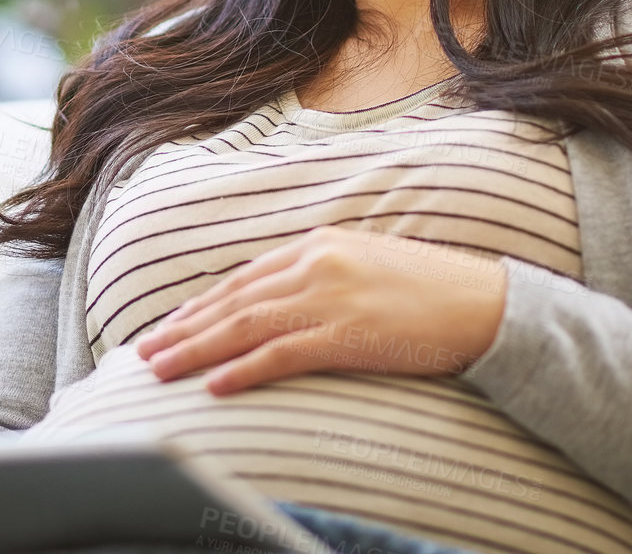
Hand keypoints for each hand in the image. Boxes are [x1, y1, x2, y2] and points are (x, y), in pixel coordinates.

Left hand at [131, 225, 507, 394]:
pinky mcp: (347, 334)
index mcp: (319, 245)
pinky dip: (242, 370)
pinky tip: (214, 386)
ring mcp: (330, 298)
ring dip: (195, 349)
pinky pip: (281, 354)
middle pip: (232, 300)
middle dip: (183, 327)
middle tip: (144, 351)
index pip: (244, 279)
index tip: (170, 325)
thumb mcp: (367, 265)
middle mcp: (315, 264)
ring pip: (244, 326)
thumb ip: (323, 276)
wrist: (488, 304)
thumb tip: (284, 301)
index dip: (201, 304)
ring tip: (160, 369)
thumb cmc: (432, 290)